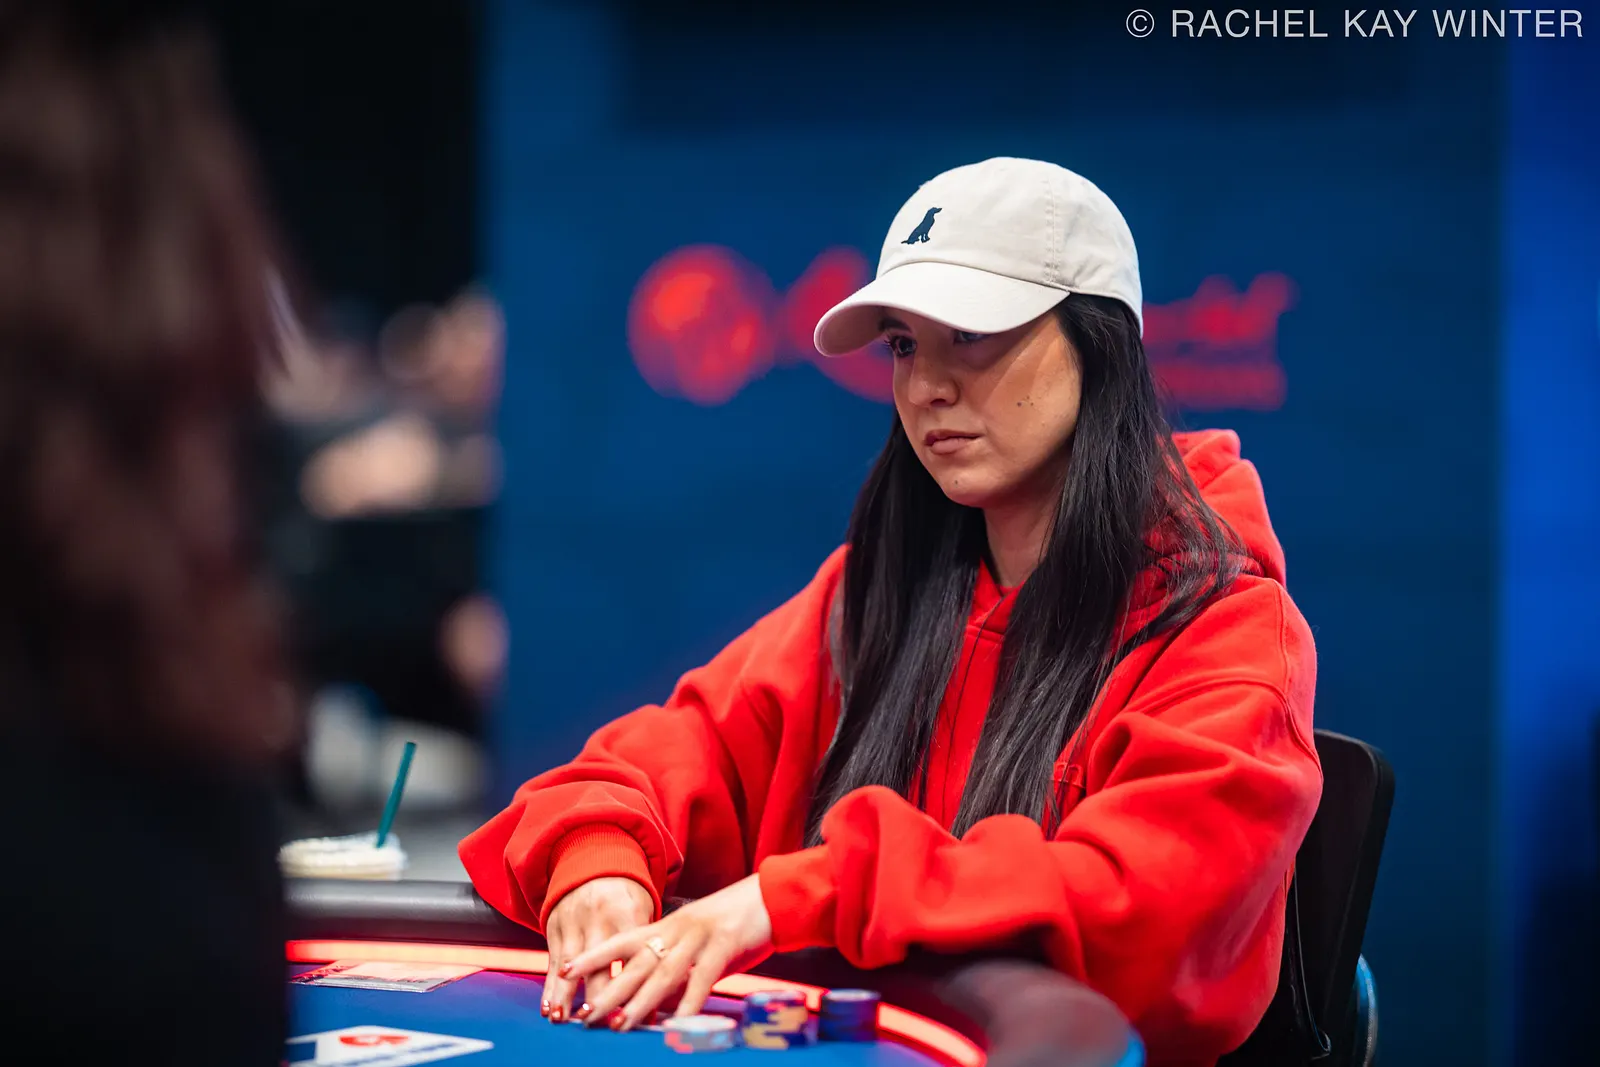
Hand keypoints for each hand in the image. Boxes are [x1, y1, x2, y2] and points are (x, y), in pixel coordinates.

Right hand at [541, 877, 652, 1023]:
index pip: (633, 952)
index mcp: (628, 913)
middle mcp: (599, 917)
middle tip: (596, 1021)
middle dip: (597, 992)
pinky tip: (549, 1006)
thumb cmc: (626, 896)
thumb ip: (650, 947)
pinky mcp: (556, 926)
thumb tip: (664, 991)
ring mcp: (575, 922)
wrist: (593, 862)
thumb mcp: (644, 912)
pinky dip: (551, 985)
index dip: (635, 982)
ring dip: (566, 993)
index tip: (637, 1009)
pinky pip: (553, 960)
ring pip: (571, 963)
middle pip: (599, 961)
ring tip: (563, 1018)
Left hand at [560, 874, 774, 1030]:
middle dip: (609, 991)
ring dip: (640, 1002)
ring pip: (663, 973)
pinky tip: (676, 1025)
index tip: (564, 971)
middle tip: (585, 1016)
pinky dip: (689, 1003)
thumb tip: (656, 1004)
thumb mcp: (699, 944)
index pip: (622, 941)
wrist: (773, 896)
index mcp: (668, 926)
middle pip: (636, 963)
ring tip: (618, 1025)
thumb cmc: (735, 924)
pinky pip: (703, 978)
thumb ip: (678, 970)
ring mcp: (700, 937)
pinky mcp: (725, 945)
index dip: (593, 956)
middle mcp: (677, 930)